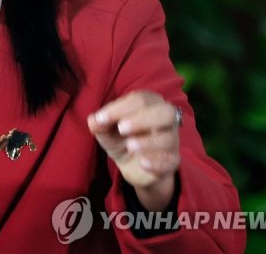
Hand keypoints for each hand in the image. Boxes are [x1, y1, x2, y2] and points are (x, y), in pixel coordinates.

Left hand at [87, 91, 180, 210]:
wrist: (135, 166)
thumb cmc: (122, 139)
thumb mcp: (107, 132)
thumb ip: (100, 125)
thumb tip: (93, 120)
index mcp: (150, 104)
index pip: (140, 99)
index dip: (120, 108)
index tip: (101, 119)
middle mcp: (165, 120)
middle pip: (165, 112)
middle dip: (142, 119)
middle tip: (121, 128)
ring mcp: (172, 141)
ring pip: (169, 138)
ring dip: (148, 142)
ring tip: (130, 146)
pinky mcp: (172, 161)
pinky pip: (171, 160)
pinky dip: (156, 161)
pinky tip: (142, 163)